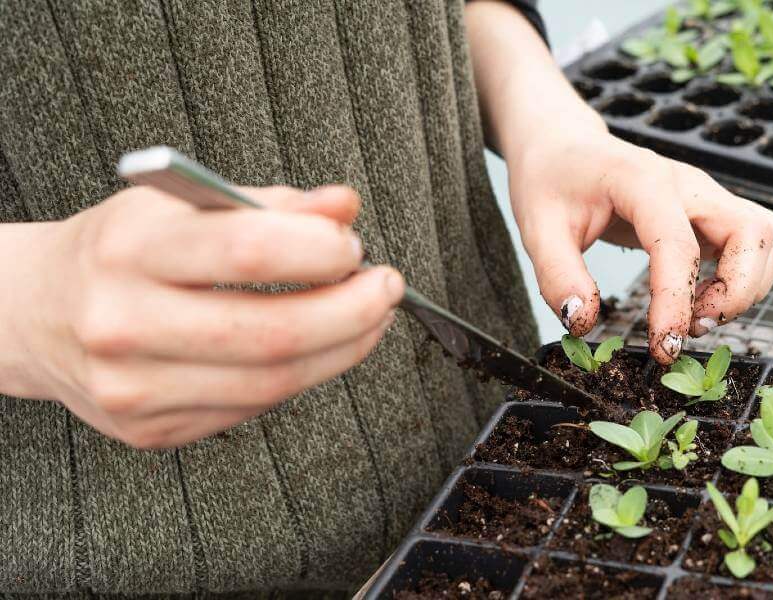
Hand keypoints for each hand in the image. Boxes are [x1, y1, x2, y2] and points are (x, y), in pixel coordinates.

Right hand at [6, 185, 401, 447]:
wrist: (33, 312)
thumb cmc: (118, 249)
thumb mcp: (183, 204)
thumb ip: (271, 203)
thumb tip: (345, 207)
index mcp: (132, 250)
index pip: (248, 251)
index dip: (321, 251)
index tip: (354, 245)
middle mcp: (124, 323)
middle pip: (272, 334)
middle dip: (353, 312)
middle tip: (385, 289)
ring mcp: (134, 388)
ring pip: (272, 384)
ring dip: (341, 350)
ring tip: (367, 319)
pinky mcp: (151, 430)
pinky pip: (251, 410)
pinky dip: (298, 377)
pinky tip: (314, 350)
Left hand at [507, 132, 772, 364]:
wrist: (563, 147)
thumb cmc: (551, 181)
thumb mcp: (536, 229)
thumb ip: (558, 277)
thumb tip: (584, 322)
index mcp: (642, 181)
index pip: (678, 245)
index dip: (676, 302)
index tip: (663, 346)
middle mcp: (688, 183)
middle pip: (754, 232)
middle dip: (738, 293)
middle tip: (694, 327)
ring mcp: (706, 195)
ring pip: (765, 237)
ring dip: (747, 286)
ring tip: (698, 316)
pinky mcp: (711, 211)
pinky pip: (754, 243)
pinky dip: (744, 278)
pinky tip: (701, 299)